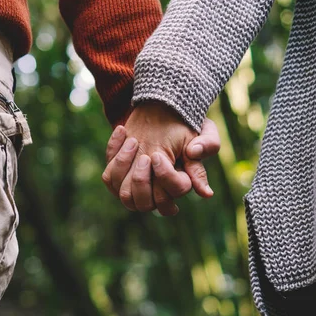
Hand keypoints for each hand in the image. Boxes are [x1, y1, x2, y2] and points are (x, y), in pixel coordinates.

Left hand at [102, 102, 219, 214]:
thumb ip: (208, 151)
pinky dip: (114, 152)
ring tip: (133, 141)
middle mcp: (156, 192)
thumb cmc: (185, 124)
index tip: (158, 155)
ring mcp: (134, 187)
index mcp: (178, 185)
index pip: (170, 196)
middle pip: (144, 204)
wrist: (160, 110)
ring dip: (124, 167)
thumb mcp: (204, 131)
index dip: (164, 178)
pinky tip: (123, 130)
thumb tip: (205, 193)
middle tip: (146, 155)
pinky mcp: (118, 176)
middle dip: (141, 180)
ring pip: (123, 194)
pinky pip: (108, 177)